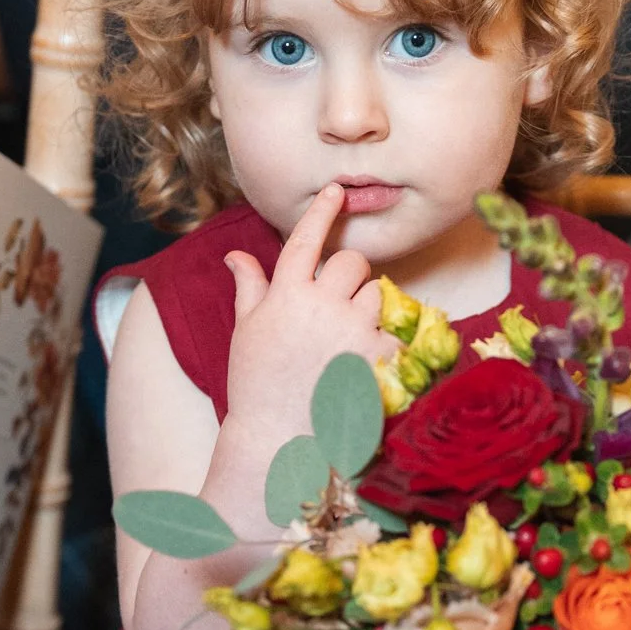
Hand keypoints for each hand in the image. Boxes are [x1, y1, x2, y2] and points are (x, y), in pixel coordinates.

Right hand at [222, 183, 384, 448]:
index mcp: (285, 293)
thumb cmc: (257, 385)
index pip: (307, 238)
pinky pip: (395, 331)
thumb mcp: (247, 331)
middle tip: (336, 307)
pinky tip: (366, 362)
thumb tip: (236, 255)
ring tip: (347, 340)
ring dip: (368, 308)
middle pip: (353, 263)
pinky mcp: (378, 356)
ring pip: (378, 294)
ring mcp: (352, 329)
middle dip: (349, 277)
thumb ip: (250, 288)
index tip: (335, 191)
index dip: (322, 211)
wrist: (278, 438)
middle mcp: (320, 304)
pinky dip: (386, 342)